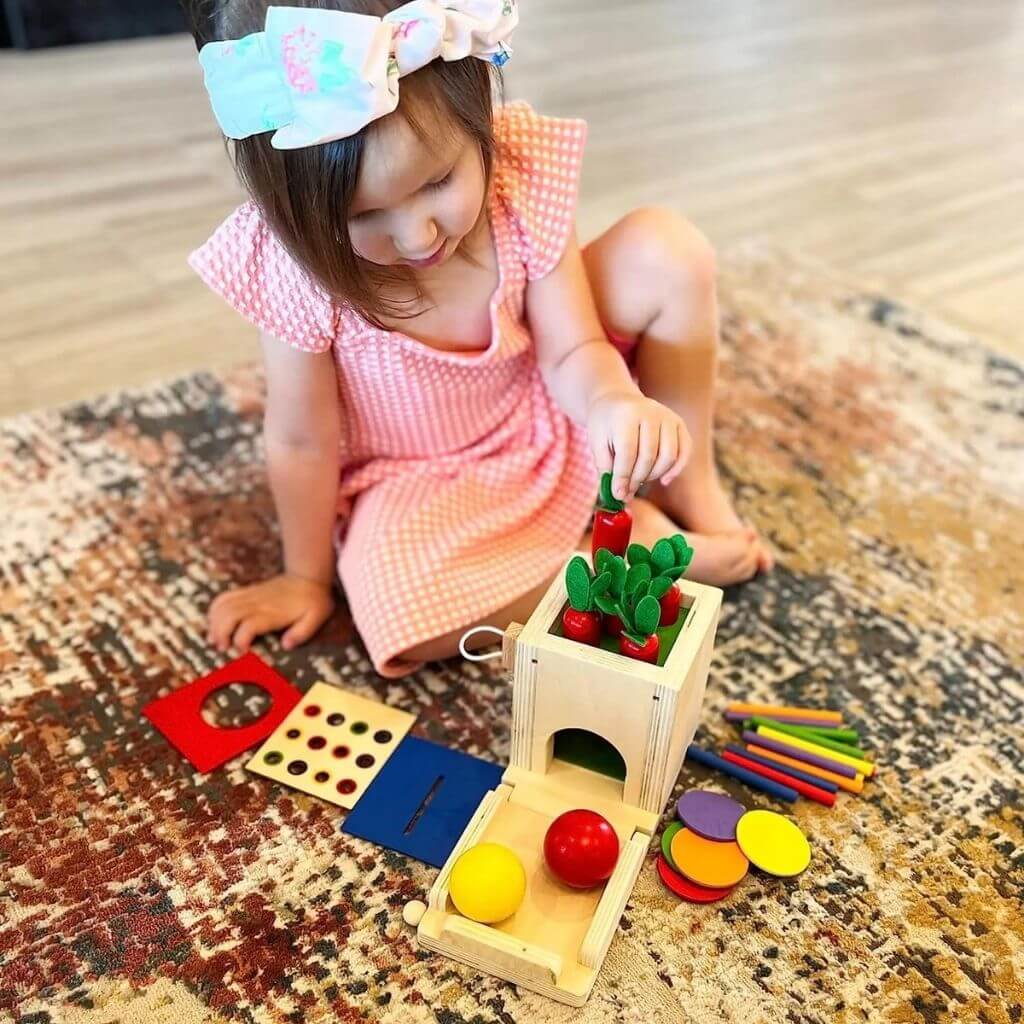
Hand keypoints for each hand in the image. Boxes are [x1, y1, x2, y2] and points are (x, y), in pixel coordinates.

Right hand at [207, 573, 334, 653]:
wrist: (308, 576)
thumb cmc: (313, 601)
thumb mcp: (316, 617)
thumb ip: (302, 633)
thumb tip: (286, 646)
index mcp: (273, 612)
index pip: (249, 626)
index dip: (241, 641)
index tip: (243, 653)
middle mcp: (257, 603)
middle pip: (228, 616)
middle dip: (220, 634)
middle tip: (222, 649)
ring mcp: (250, 595)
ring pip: (222, 606)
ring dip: (214, 624)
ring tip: (216, 640)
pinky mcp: (246, 591)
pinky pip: (223, 598)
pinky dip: (214, 611)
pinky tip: (215, 624)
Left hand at [587, 391, 691, 500]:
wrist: (617, 400)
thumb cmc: (605, 425)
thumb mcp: (597, 443)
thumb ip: (606, 468)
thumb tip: (619, 496)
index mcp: (626, 414)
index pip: (628, 451)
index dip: (623, 476)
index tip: (618, 494)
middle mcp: (651, 412)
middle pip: (649, 456)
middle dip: (636, 479)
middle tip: (626, 492)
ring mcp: (668, 416)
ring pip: (668, 456)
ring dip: (654, 476)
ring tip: (638, 481)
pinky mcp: (679, 423)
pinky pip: (685, 450)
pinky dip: (676, 469)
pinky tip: (664, 480)